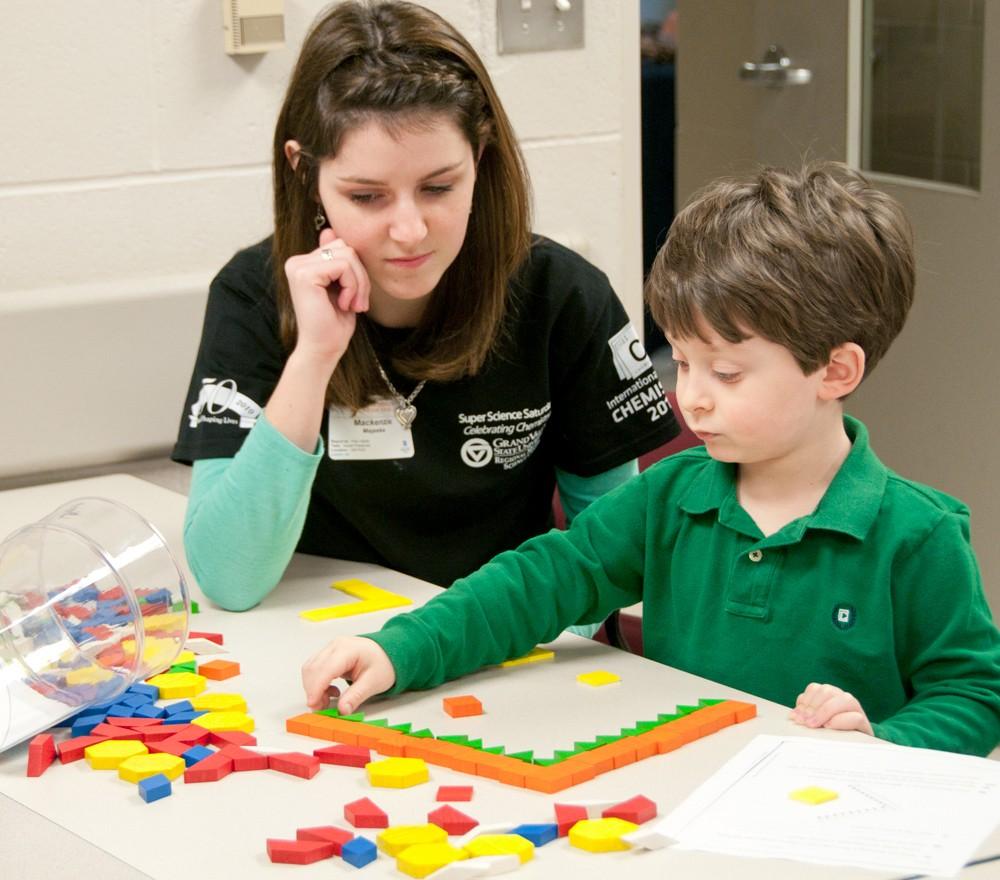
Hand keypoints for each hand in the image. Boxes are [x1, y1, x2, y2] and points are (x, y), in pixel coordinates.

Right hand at [283, 228, 370, 367]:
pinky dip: (352, 286)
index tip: (355, 297)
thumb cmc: (334, 324)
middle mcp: (296, 262)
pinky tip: (343, 304)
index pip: (342, 246)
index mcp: (304, 263)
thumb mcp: (342, 287)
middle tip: (357, 302)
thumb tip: (329, 231)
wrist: (323, 349)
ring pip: (348, 255)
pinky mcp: (304, 274)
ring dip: (358, 283)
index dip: (356, 271)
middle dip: (360, 276)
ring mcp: (298, 266)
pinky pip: (344, 266)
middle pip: (346, 247)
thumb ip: (337, 261)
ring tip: (351, 304)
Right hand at [301, 636, 395, 713]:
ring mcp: (330, 648)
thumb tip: (342, 710)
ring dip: (313, 688)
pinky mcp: (328, 655)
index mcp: (348, 649)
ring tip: (327, 700)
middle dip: (313, 691)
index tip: (314, 705)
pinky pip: (314, 669)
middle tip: (321, 708)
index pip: (325, 669)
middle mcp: (335, 646)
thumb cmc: (383, 663)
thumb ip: (356, 697)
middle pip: (313, 669)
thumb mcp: (373, 682)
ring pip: (310, 669)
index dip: (316, 688)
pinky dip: (317, 684)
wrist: (388, 652)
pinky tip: (331, 692)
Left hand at [789, 682, 873, 735]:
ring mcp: (856, 709)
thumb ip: (807, 714)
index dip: (804, 701)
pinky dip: (840, 721)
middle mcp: (843, 697)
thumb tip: (793, 716)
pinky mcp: (865, 723)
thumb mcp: (817, 721)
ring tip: (815, 725)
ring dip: (825, 712)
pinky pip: (855, 717)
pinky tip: (829, 727)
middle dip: (813, 707)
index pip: (814, 688)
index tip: (796, 717)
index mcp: (829, 695)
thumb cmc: (832, 732)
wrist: (856, 744)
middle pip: (827, 691)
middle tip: (805, 723)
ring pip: (844, 699)